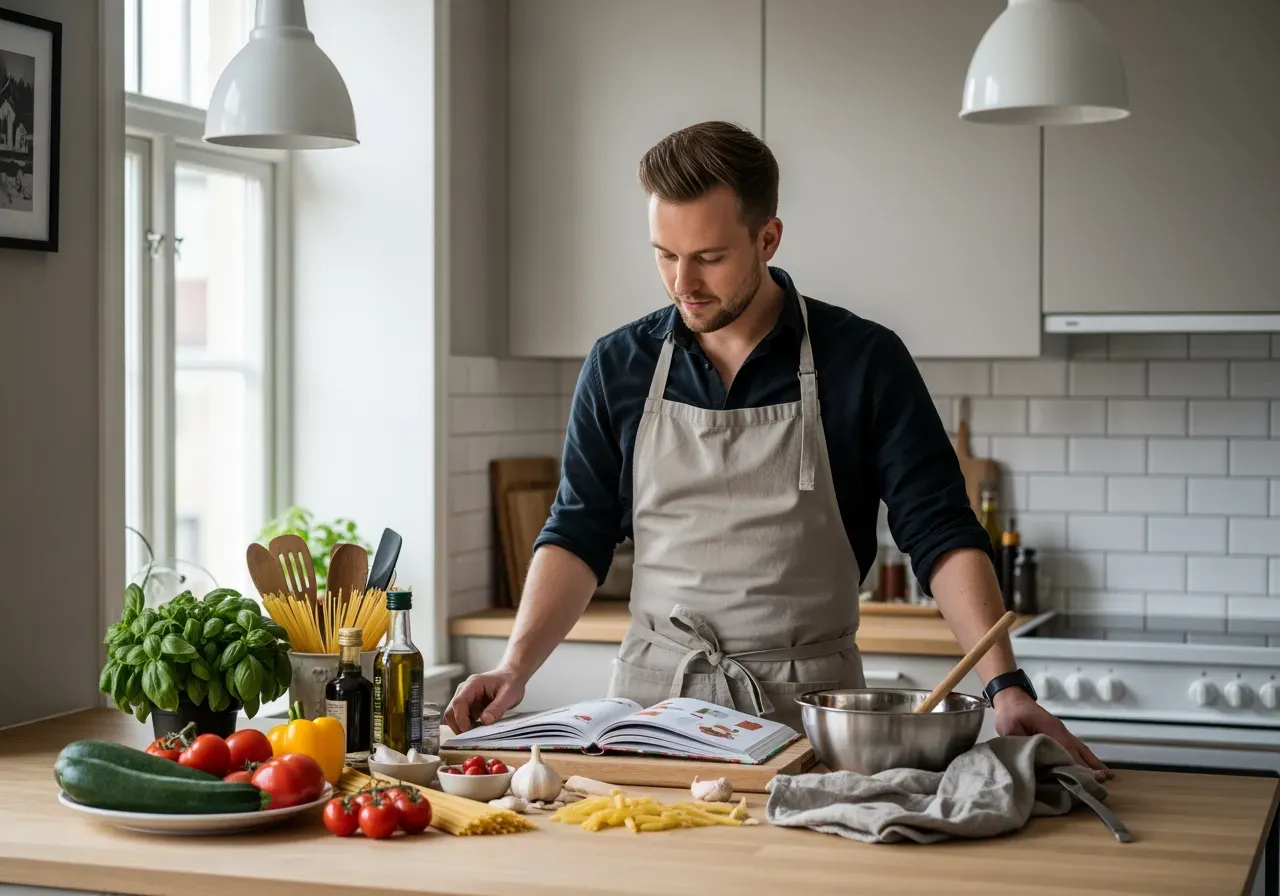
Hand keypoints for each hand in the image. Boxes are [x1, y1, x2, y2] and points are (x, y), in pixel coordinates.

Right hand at [444, 668, 525, 734]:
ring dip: (462, 727)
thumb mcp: (509, 695)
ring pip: (454, 716)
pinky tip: (479, 729)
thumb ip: (497, 707)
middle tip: (472, 736)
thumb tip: (485, 721)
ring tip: (477, 733)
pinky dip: (467, 726)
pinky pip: (462, 718)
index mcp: (473, 684)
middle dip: (458, 725)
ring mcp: (465, 698)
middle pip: (451, 710)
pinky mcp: (469, 706)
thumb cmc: (511, 682)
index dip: (460, 718)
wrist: (512, 677)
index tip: (468, 731)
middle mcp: (465, 690)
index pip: (459, 702)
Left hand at [993, 688, 1113, 780]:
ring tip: (1107, 776)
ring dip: (1093, 762)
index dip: (1079, 767)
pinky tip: (1092, 765)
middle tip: (1103, 784)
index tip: (1090, 781)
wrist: (1011, 697)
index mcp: (1051, 729)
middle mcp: (1061, 731)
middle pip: (1079, 751)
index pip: (1069, 751)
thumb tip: (1029, 759)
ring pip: (1081, 748)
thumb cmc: (1010, 713)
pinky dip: (1085, 757)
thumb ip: (1019, 743)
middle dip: (1091, 767)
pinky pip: (1076, 746)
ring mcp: (1061, 732)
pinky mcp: (1058, 734)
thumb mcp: (1009, 727)